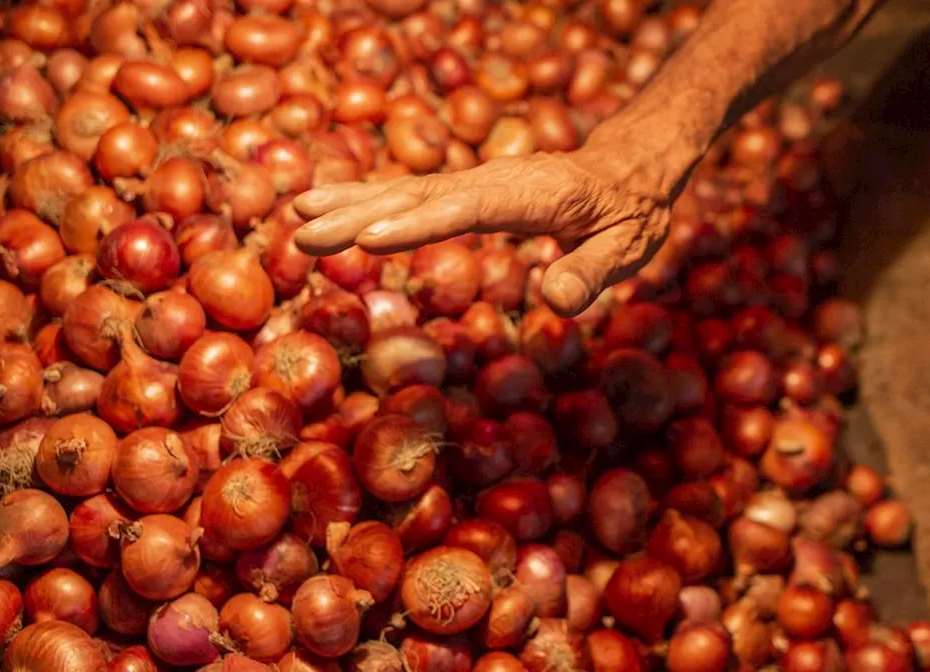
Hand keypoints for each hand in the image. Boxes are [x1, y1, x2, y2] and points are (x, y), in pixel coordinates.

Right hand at [291, 146, 673, 316]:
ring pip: (407, 189)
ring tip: (297, 216)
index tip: (372, 238)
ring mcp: (478, 181)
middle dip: (361, 214)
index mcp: (536, 193)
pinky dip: (367, 198)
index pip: (471, 208)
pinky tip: (327, 205)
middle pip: (421, 194)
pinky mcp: (466, 189)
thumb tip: (558, 301)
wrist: (630, 166)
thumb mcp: (628, 246)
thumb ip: (593, 272)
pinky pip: (412, 192)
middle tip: (304, 234)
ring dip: (351, 203)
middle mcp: (497, 180)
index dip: (422, 224)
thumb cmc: (633, 212)